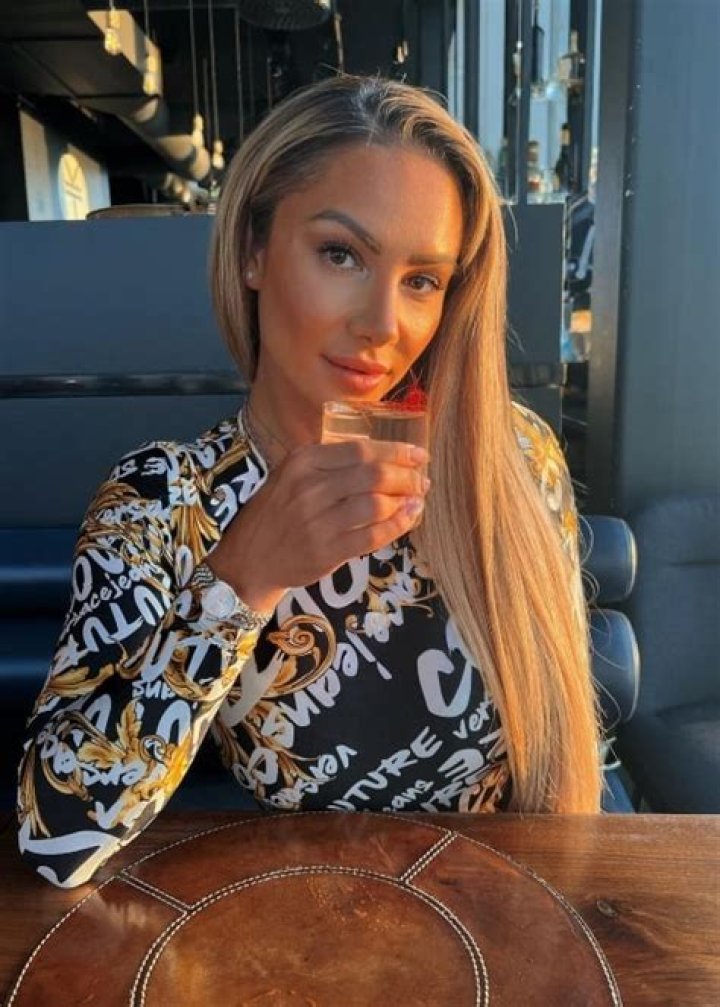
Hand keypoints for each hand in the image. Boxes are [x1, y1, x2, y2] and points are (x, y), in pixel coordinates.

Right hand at [207, 438, 429, 612]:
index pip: (361, 450)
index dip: (396, 452)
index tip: (418, 455)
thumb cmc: (279, 512)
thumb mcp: (293, 475)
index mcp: (303, 461)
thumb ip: (330, 462)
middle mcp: (310, 487)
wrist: (250, 557)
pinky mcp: (326, 551)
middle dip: (406, 477)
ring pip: (377, 505)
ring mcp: (318, 521)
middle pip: (374, 475)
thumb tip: (383, 456)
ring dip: (405, 502)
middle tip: (422, 481)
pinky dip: (398, 526)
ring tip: (416, 500)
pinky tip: (408, 519)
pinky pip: (373, 536)